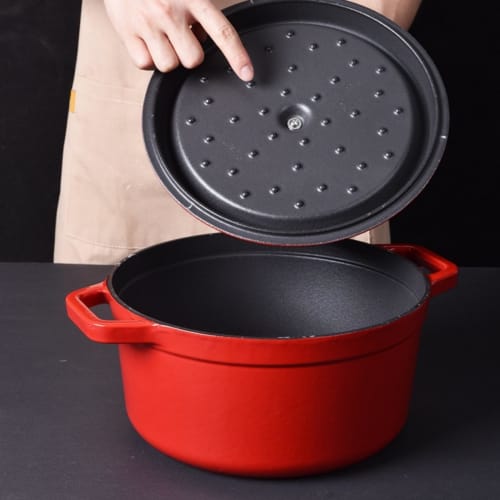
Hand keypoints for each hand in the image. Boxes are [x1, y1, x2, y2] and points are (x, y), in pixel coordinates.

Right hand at [103, 0, 253, 80]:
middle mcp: (170, 10)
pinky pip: (145, 64)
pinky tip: (146, 40)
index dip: (237, 56)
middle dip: (188, 53)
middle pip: (193, 59)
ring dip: (167, 57)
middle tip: (179, 37)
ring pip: (169, 66)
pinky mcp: (126, 32)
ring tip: (160, 36)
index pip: (222, 32)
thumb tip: (209, 37)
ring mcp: (147, 22)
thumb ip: (201, 10)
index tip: (247, 74)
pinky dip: (147, 58)